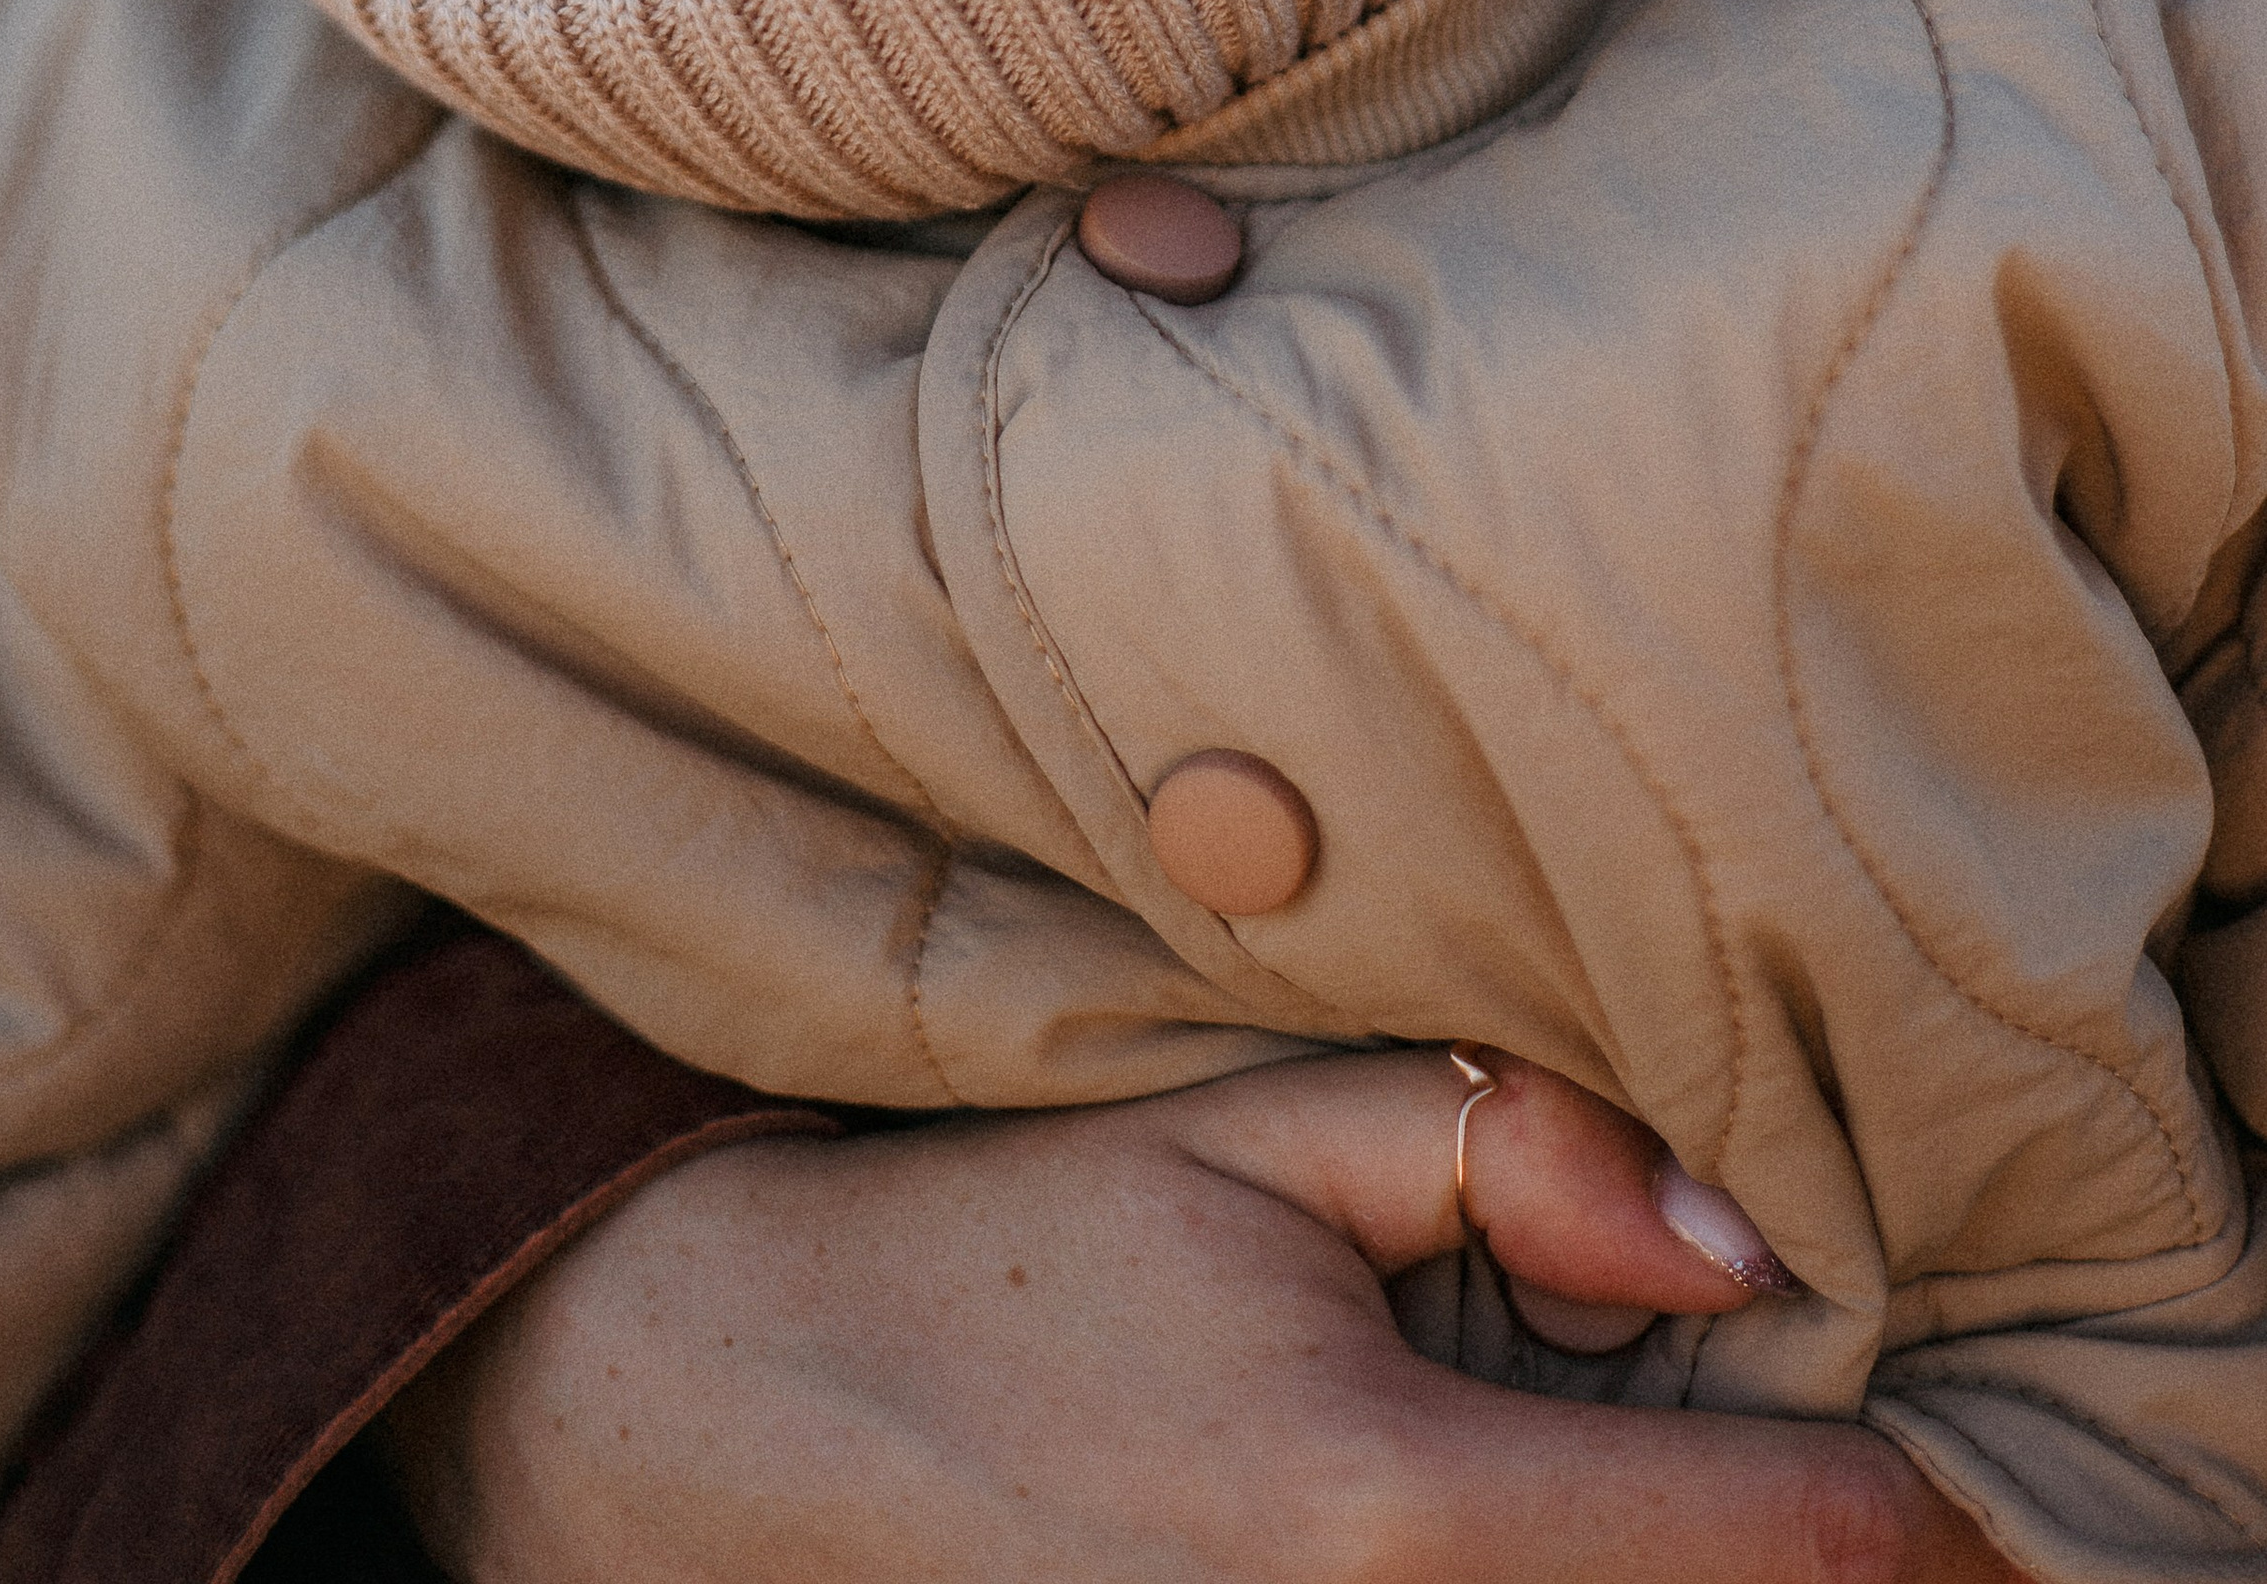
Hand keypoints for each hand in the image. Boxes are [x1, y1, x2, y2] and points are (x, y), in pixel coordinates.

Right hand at [385, 1049, 2019, 1583]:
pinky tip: (1516, 1560)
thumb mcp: (1247, 1136)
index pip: (1800, 1552)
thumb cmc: (1002, 1259)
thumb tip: (1741, 1245)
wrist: (732, 1426)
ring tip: (1626, 1519)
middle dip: (1800, 1569)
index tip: (1945, 1469)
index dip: (1932, 1515)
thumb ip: (1511, 1149)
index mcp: (1389, 1521)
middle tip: (1790, 1492)